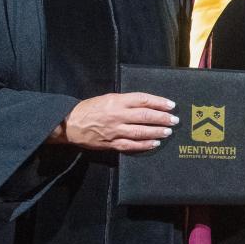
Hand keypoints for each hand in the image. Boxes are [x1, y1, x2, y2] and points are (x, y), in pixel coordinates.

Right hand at [48, 92, 177, 152]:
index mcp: (117, 101)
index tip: (171, 105)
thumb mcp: (108, 98)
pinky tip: (155, 144)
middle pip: (145, 116)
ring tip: (168, 131)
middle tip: (174, 120)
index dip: (159, 102)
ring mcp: (115, 131)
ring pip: (140, 132)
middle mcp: (117, 115)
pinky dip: (144, 145)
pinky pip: (131, 145)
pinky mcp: (111, 143)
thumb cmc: (90, 108)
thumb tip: (147, 104)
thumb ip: (126, 101)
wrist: (70, 123)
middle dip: (162, 118)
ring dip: (157, 132)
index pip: (143, 100)